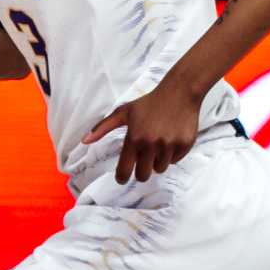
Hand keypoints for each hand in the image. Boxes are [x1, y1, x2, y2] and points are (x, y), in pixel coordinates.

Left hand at [83, 79, 201, 181]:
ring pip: (160, 169)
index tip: (122, 178)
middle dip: (141, 171)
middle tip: (142, 161)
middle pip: (143, 175)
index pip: (125, 170)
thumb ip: (102, 128)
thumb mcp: (124, 112)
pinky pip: (174, 161)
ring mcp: (169, 145)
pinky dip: (171, 154)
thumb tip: (84, 141)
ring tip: (158, 144)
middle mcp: (151, 143)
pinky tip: (170, 139)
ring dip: (157, 161)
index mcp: (134, 137)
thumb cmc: (149, 103)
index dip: (122, 177)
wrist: (180, 92)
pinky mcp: (184, 145)